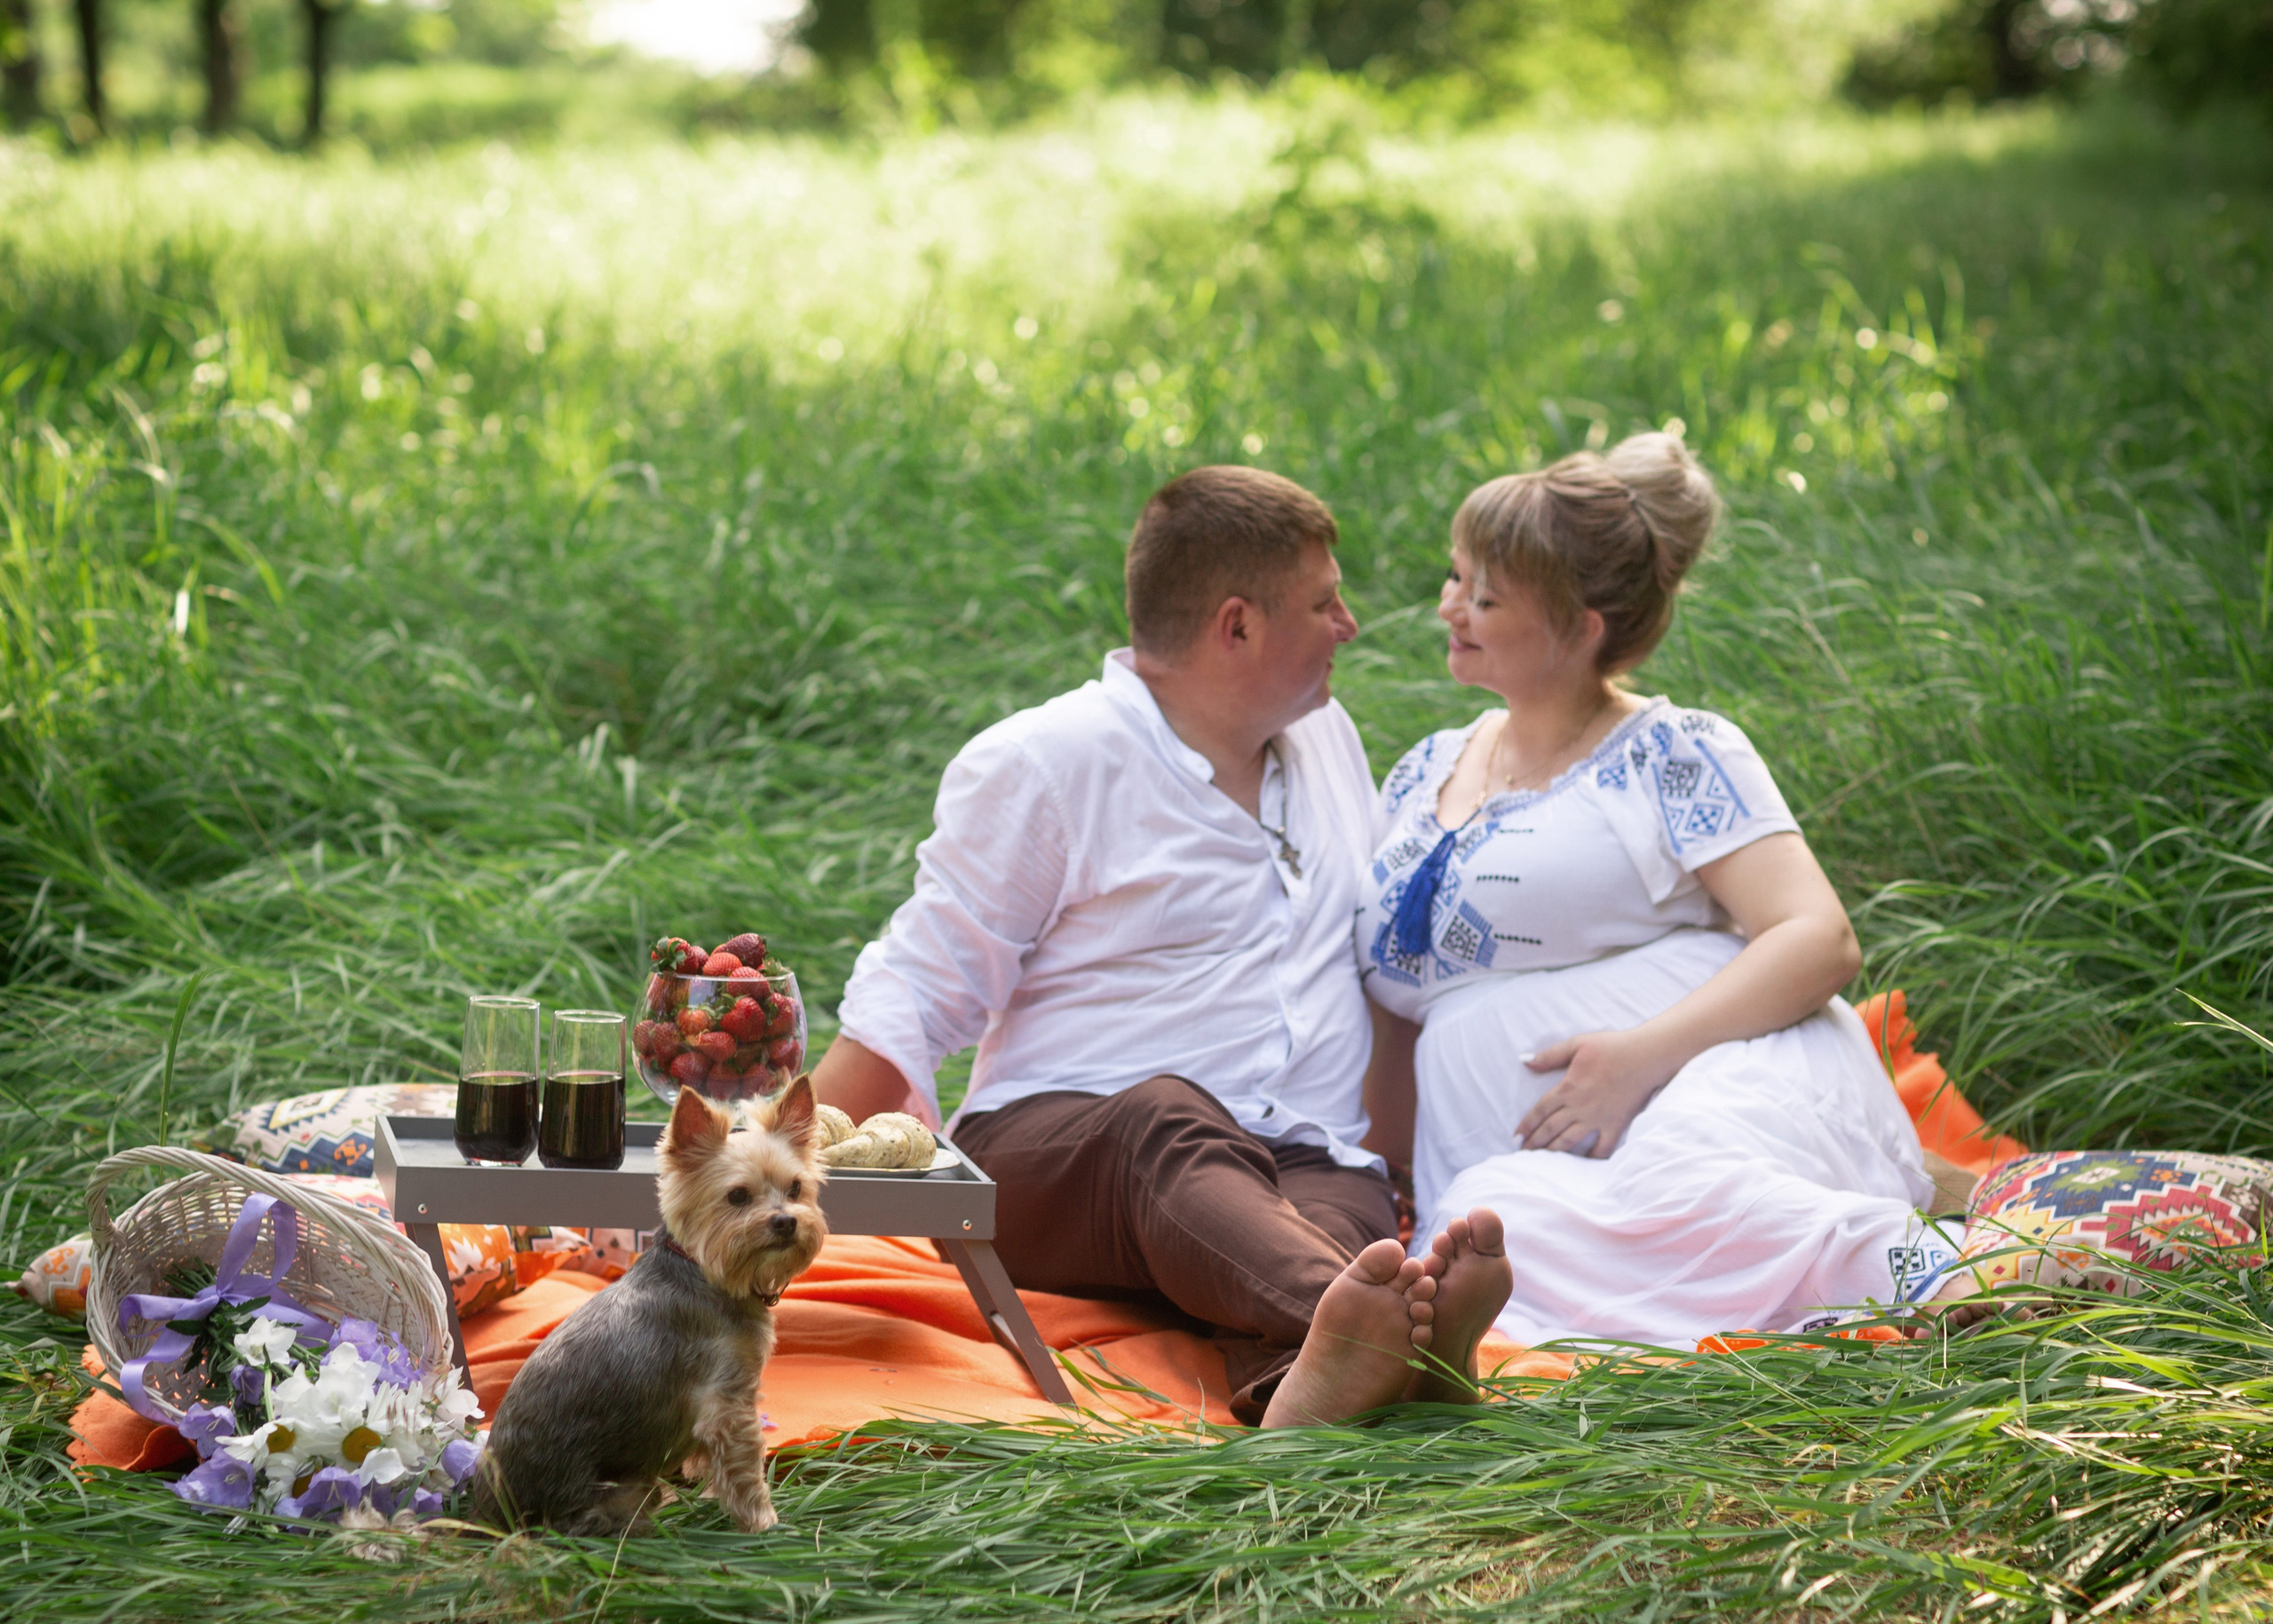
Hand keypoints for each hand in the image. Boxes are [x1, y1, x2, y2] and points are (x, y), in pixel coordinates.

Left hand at [1513, 1028, 1679, 1157]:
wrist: (1646, 1057)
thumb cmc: (1611, 1047)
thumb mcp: (1577, 1044)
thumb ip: (1550, 1055)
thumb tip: (1526, 1061)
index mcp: (1568, 1088)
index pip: (1541, 1110)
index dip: (1527, 1125)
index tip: (1516, 1137)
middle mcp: (1580, 1107)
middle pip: (1551, 1129)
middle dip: (1535, 1142)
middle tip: (1523, 1153)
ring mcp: (1598, 1119)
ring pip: (1570, 1140)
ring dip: (1554, 1151)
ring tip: (1542, 1160)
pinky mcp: (1616, 1124)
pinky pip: (1602, 1147)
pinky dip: (1592, 1157)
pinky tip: (1583, 1162)